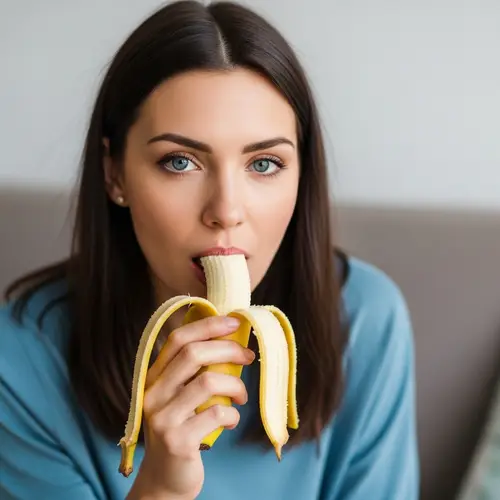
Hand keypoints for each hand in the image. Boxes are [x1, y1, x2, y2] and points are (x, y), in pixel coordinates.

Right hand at [127, 315, 254, 499]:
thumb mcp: (180, 397)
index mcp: (154, 377)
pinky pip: (217, 414)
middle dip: (229, 350)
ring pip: (209, 382)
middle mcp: (152, 393)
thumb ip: (195, 372)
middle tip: (248, 357)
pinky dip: (233, 415)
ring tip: (241, 397)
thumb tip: (232, 341)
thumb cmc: (182, 429)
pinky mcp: (178, 441)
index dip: (208, 325)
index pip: (178, 339)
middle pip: (194, 354)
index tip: (235, 322)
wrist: (166, 479)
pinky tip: (231, 421)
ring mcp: (163, 418)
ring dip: (236, 386)